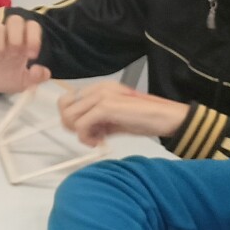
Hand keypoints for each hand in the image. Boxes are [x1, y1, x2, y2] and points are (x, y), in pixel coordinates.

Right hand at [0, 11, 50, 92]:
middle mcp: (8, 35)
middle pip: (15, 20)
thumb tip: (40, 71)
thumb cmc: (8, 78)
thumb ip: (36, 77)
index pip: (32, 27)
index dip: (34, 37)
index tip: (32, 56)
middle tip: (16, 52)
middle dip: (17, 34)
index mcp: (24, 41)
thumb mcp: (25, 82)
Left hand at [57, 81, 189, 146]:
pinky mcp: (106, 106)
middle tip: (90, 136)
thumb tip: (82, 132)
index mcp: (99, 88)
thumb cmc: (144, 119)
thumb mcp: (115, 120)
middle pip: (63, 106)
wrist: (166, 118)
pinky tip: (100, 141)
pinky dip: (86, 138)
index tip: (89, 131)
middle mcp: (98, 88)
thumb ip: (97, 122)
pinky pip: (81, 125)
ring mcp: (101, 96)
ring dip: (79, 133)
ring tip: (98, 138)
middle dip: (72, 125)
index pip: (67, 100)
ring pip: (69, 116)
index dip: (72, 119)